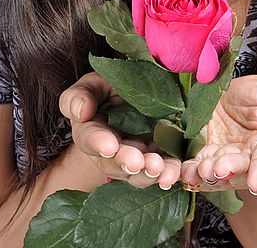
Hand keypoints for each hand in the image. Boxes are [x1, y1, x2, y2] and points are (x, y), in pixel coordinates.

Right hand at [59, 72, 180, 189]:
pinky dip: (170, 171)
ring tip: (160, 169)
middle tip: (136, 162)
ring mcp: (138, 155)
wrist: (138, 87)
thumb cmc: (109, 86)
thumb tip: (82, 112)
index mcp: (91, 131)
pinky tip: (176, 171)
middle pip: (116, 163)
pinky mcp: (161, 154)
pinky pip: (165, 167)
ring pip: (141, 173)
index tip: (109, 146)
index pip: (90, 139)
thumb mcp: (93, 84)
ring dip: (150, 173)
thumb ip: (80, 96)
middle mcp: (113, 150)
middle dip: (126, 163)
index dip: (99, 143)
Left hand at [181, 75, 256, 194]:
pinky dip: (189, 172)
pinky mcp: (200, 154)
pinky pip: (193, 167)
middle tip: (220, 168)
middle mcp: (246, 159)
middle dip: (229, 171)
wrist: (226, 87)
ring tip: (202, 169)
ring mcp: (222, 159)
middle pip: (239, 171)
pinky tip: (184, 172)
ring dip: (207, 174)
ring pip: (215, 174)